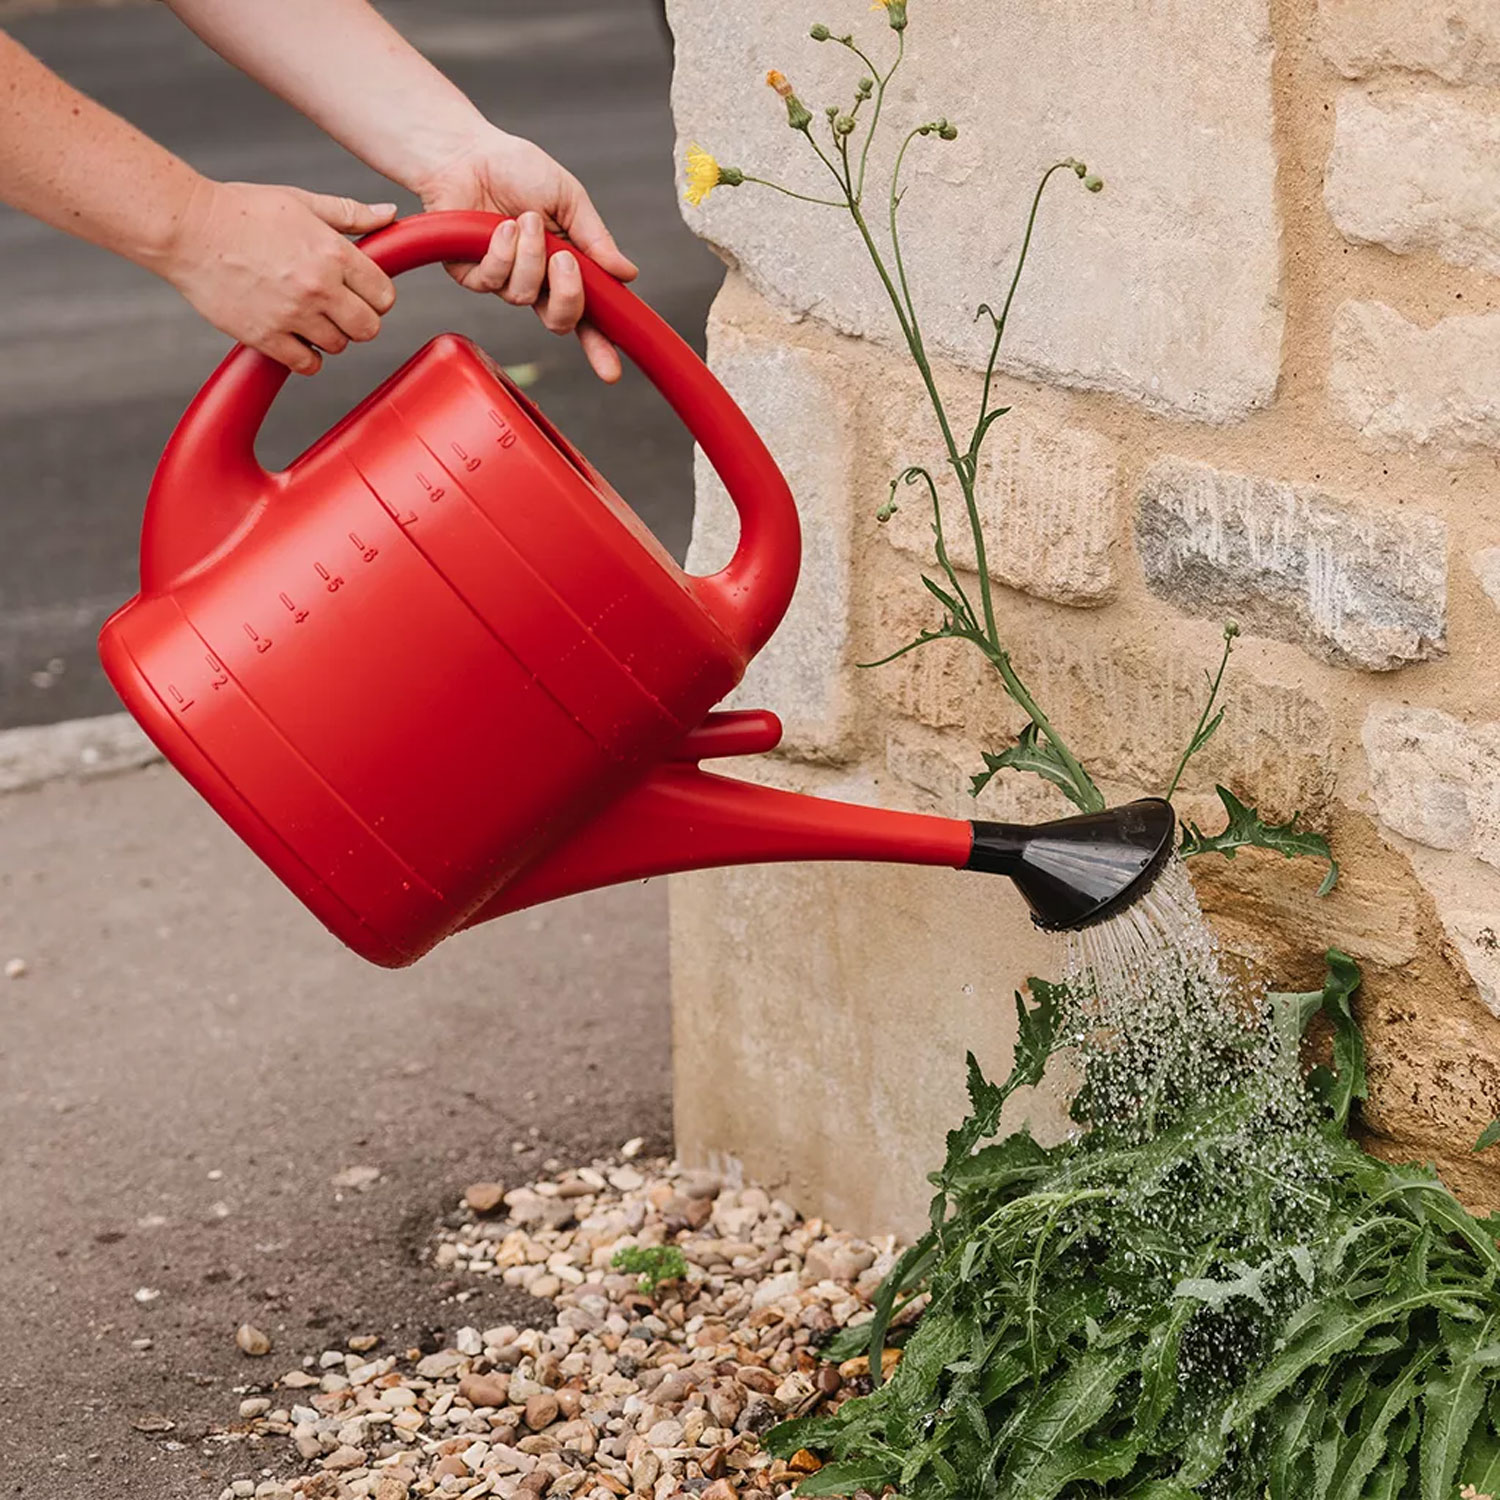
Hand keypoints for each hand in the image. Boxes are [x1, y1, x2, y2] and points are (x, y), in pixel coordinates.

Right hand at [157, 180, 398, 373]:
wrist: (185, 228)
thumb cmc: (241, 211)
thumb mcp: (301, 202)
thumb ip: (349, 214)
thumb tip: (390, 215)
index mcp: (333, 254)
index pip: (384, 295)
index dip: (376, 296)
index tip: (360, 292)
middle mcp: (318, 287)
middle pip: (368, 328)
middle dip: (358, 320)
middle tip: (338, 308)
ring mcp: (292, 315)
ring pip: (338, 346)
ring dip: (329, 335)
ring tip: (308, 315)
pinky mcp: (265, 337)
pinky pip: (307, 364)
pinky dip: (306, 356)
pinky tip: (294, 336)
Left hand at [413, 128, 637, 382]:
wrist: (467, 153)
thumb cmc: (518, 170)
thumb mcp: (570, 199)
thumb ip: (596, 239)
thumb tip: (628, 274)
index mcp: (565, 268)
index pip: (588, 315)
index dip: (600, 346)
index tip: (611, 370)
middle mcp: (536, 282)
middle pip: (559, 320)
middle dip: (567, 296)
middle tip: (565, 261)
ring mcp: (504, 282)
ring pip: (524, 297)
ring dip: (530, 258)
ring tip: (526, 220)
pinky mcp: (472, 276)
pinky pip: (492, 283)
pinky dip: (502, 252)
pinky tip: (501, 227)